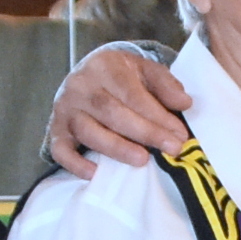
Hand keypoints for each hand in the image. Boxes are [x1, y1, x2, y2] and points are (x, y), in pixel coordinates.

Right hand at [44, 42, 192, 175]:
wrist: (87, 74)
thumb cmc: (121, 77)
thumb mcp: (144, 70)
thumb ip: (165, 84)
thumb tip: (184, 102)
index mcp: (104, 66)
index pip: (131, 93)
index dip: (157, 115)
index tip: (180, 134)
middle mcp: (80, 86)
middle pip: (111, 111)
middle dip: (144, 132)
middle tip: (171, 149)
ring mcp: (65, 109)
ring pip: (88, 131)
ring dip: (116, 148)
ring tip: (143, 160)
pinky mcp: (56, 130)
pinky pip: (60, 150)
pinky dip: (75, 164)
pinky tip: (96, 173)